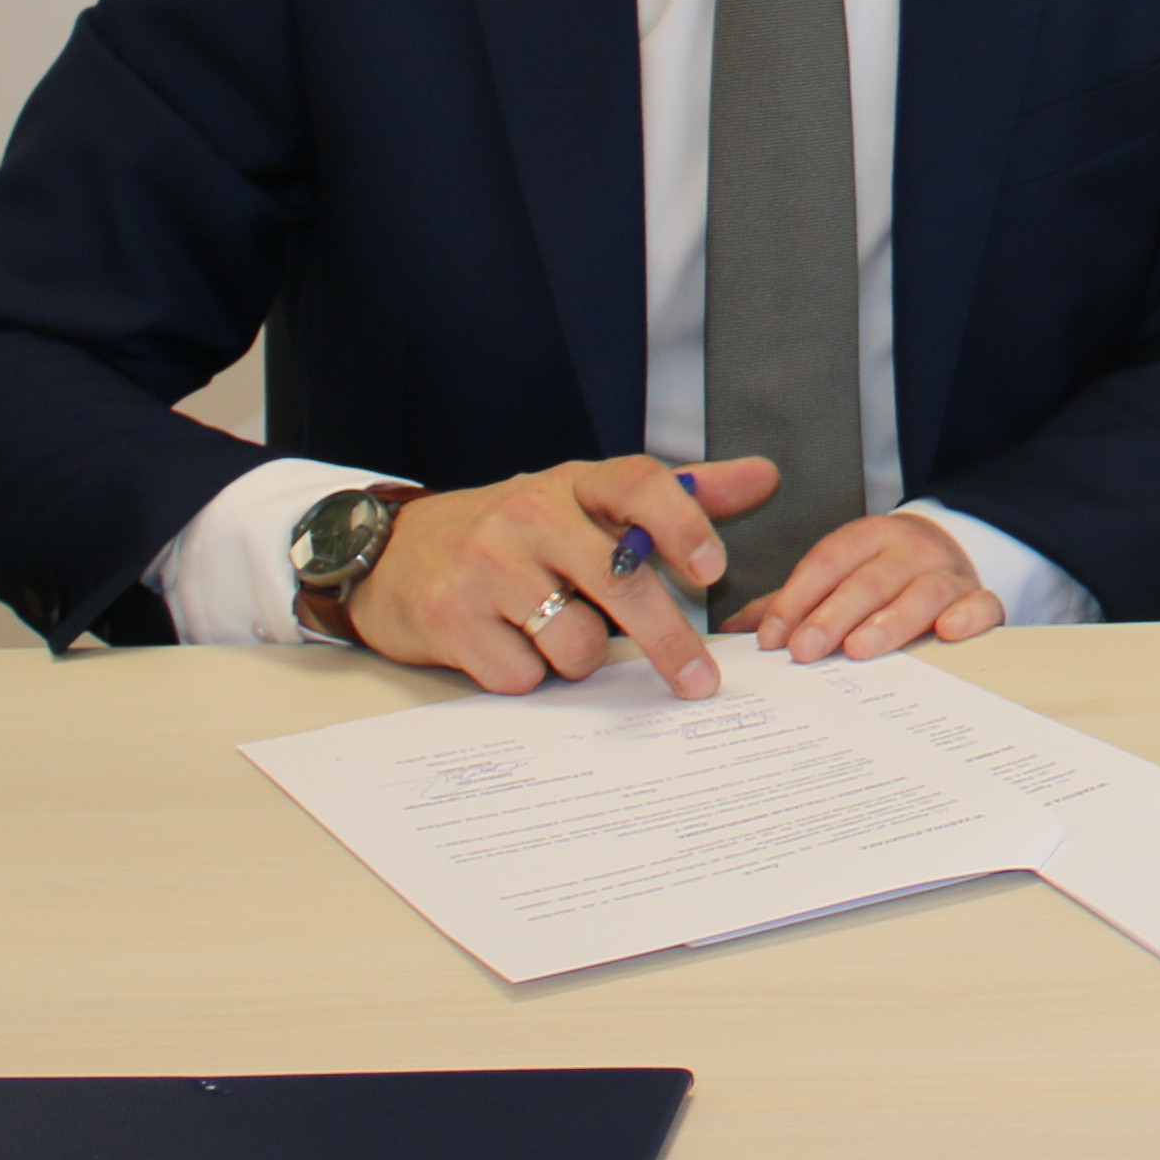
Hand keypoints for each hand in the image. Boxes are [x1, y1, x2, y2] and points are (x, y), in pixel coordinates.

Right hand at [347, 455, 771, 696]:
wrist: (395, 555)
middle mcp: (529, 514)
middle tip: (699, 682)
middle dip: (669, 640)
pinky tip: (506, 646)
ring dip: (576, 657)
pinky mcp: (451, 618)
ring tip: (550, 633)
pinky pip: (524, 675)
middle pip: (621, 581)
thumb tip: (764, 476)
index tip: (714, 571)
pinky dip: (528, 675)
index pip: (638, 483)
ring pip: (576, 642)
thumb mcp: (588, 501)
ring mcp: (486, 565)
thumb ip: (678, 496)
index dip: (682, 524)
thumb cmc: (515, 533)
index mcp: (572, 484)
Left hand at [747, 509, 1008, 660]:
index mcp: (868, 537)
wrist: (953, 554)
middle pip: (870, 579)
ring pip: (921, 592)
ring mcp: (947, 572)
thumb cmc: (882, 575)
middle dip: (833, 615)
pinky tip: (948, 633)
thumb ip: (792, 603)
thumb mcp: (838, 578)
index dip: (797, 597)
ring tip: (859, 650)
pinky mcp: (979, 598)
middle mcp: (909, 549)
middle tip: (805, 650)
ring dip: (889, 621)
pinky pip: (981, 604)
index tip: (771, 637)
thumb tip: (734, 634)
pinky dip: (968, 617)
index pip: (828, 560)